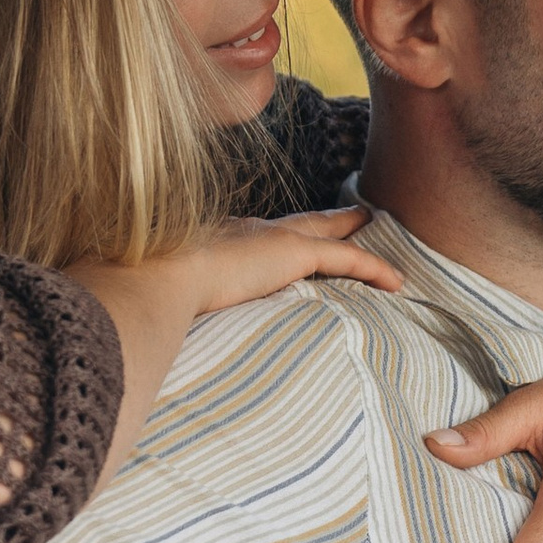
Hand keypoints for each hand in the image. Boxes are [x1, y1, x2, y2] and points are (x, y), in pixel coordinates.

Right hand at [173, 208, 406, 314]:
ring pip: (327, 234)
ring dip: (354, 233)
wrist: (153, 276)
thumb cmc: (146, 289)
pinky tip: (396, 281)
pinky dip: (372, 268)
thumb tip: (158, 328)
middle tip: (353, 214)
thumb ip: (172, 303)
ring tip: (378, 231)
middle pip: (300, 222)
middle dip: (327, 220)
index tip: (288, 235)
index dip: (279, 234)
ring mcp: (270, 238)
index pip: (258, 235)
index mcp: (217, 240)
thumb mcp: (161, 293)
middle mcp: (246, 231)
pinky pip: (346, 259)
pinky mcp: (291, 252)